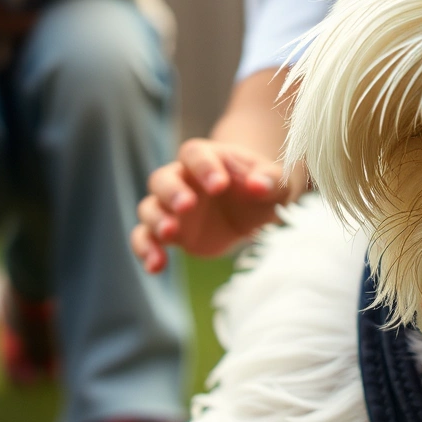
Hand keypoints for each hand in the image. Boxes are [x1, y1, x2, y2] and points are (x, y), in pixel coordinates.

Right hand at [132, 139, 287, 272]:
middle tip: (187, 205)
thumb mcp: (276, 182)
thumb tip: (258, 185)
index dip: (204, 167)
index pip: (195, 154)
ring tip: (169, 234)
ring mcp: (171, 206)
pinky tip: (156, 267)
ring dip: (155, 220)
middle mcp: (182, 178)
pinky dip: (146, 250)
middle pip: (162, 179)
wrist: (254, 209)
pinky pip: (146, 238)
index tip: (220, 185)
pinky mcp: (170, 233)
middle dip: (172, 192)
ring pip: (149, 207)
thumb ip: (269, 179)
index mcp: (207, 158)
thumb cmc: (262, 186)